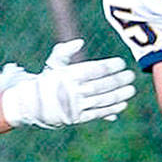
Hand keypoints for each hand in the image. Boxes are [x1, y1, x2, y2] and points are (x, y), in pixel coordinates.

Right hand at [0, 38, 135, 128]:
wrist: (31, 105)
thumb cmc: (48, 80)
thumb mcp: (54, 63)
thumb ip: (66, 51)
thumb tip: (79, 42)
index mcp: (66, 75)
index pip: (93, 70)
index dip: (109, 66)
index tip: (122, 63)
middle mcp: (71, 91)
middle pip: (100, 85)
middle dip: (118, 81)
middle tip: (131, 76)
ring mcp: (74, 106)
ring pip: (101, 100)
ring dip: (119, 96)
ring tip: (131, 90)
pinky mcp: (76, 118)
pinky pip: (97, 114)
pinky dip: (111, 109)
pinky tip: (122, 104)